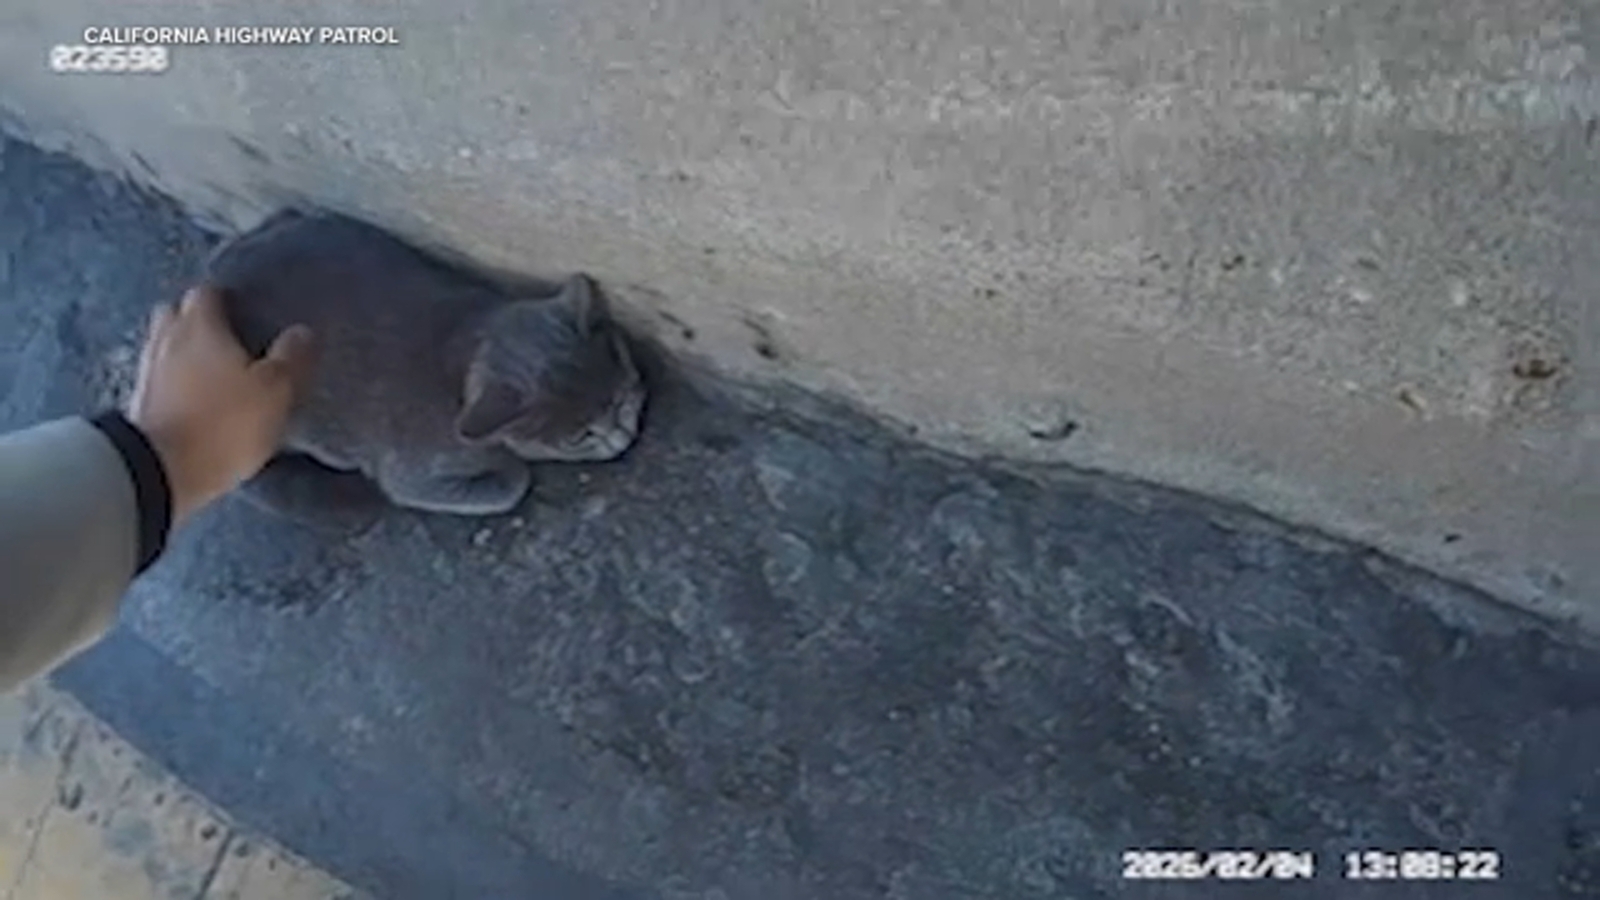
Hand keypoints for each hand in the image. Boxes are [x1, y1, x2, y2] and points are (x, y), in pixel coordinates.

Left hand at [126, 286, 316, 524]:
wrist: (161, 471)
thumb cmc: (224, 422)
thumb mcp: (275, 391)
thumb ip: (291, 357)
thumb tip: (301, 331)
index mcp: (200, 326)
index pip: (207, 292)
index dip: (226, 299)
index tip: (245, 312)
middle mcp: (167, 339)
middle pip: (176, 312)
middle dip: (196, 318)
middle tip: (224, 337)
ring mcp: (147, 370)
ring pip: (163, 344)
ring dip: (182, 350)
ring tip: (209, 368)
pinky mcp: (137, 402)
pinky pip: (158, 377)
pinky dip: (172, 379)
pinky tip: (191, 396)